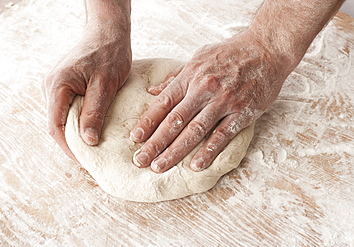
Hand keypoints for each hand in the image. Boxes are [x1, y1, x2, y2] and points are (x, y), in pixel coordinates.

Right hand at [43, 23, 131, 158]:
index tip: (86, 161)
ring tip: (94, 148)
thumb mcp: (105, 85)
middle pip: (58, 124)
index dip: (70, 147)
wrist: (108, 32)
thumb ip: (94, 112)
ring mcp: (57, 85)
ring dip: (77, 133)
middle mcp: (52, 86)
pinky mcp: (66, 85)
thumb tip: (88, 141)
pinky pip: (69, 108)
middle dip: (74, 143)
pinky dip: (79, 121)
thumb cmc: (109, 54)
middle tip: (92, 158)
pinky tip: (92, 129)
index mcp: (57, 86)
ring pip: (63, 117)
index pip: (57, 126)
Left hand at [130, 30, 294, 172]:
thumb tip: (153, 91)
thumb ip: (176, 77)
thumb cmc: (231, 53)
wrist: (267, 48)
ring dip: (175, 151)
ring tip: (160, 166)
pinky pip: (222, 135)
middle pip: (174, 121)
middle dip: (155, 143)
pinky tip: (195, 165)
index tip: (135, 139)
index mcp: (190, 76)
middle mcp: (204, 89)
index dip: (148, 122)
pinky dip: (208, 152)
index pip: (163, 103)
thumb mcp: (199, 58)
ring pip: (194, 131)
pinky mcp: (242, 112)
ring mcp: (223, 102)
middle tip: (140, 160)